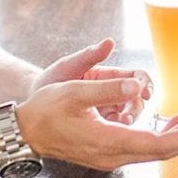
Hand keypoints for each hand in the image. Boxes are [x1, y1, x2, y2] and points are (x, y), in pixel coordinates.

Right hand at [16, 77, 177, 170]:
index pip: (160, 145)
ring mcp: (112, 156)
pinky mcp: (108, 152)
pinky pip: (143, 147)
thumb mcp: (74, 91)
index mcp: (110, 141)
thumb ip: (107, 89)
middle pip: (163, 151)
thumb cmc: (46, 111)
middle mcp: (115, 155)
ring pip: (155, 150)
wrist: (25, 132)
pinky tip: (171, 123)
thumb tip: (139, 86)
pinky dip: (162, 136)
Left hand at [34, 39, 152, 124]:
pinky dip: (117, 133)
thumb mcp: (68, 67)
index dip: (144, 83)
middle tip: (126, 116)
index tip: (145, 91)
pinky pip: (116, 131)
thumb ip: (88, 56)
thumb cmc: (50, 81)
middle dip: (136, 107)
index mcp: (107, 76)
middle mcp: (110, 93)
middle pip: (136, 99)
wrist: (32, 105)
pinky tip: (110, 135)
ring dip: (127, 122)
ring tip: (117, 125)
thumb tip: (109, 42)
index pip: (136, 77)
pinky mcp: (100, 127)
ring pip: (128, 116)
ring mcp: (106, 111)